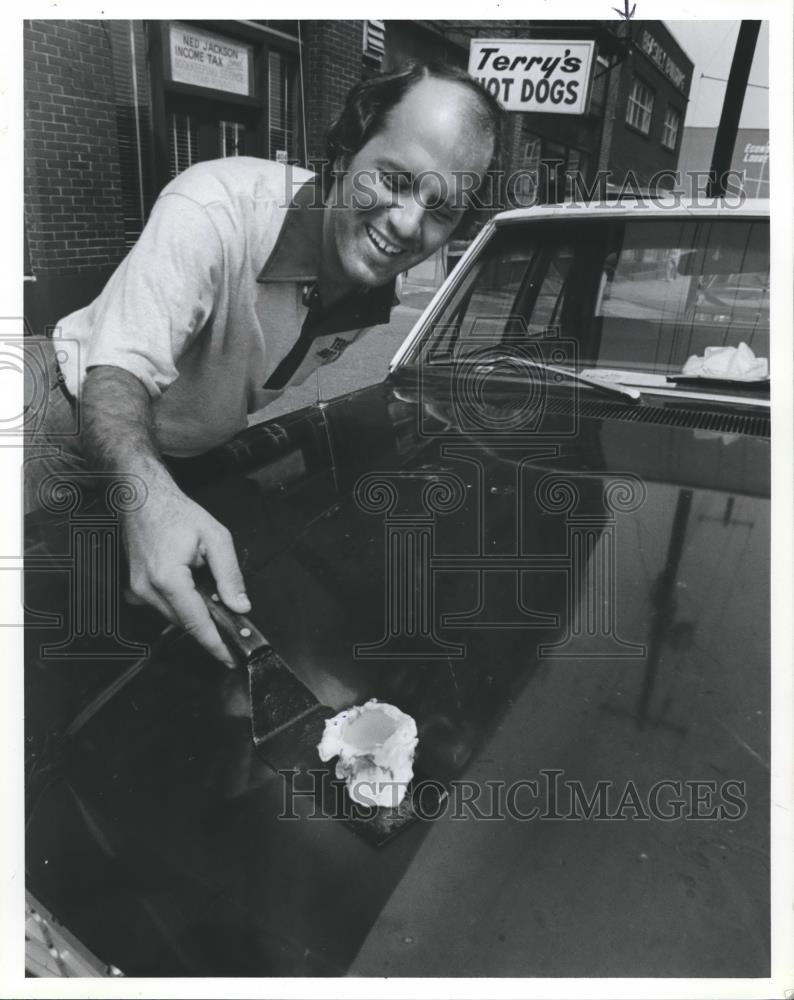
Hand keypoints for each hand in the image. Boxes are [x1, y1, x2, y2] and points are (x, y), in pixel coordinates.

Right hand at [124, 482, 249, 667]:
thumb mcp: (215, 538)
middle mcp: (148, 589)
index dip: (216, 644)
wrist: (142, 498)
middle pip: (185, 623)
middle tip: (234, 630)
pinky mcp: (135, 588)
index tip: (230, 659)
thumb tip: (240, 606)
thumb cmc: (176, 512)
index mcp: (168, 578)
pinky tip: (195, 592)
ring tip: (215, 603)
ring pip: (174, 617)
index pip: (196, 623)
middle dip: (210, 630)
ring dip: (196, 615)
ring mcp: (137, 591)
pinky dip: (182, 606)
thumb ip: (230, 575)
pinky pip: (164, 607)